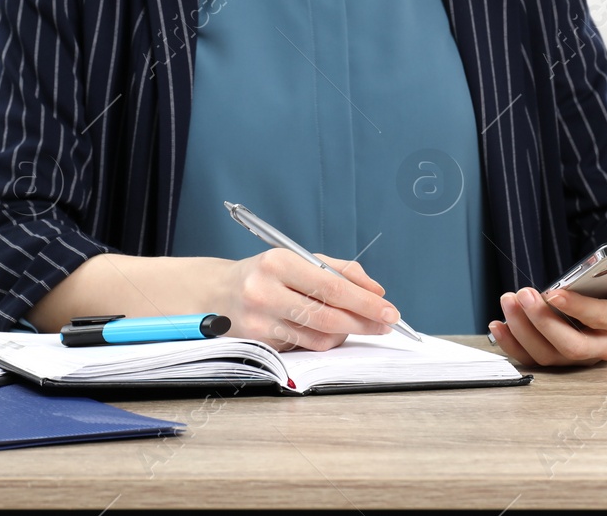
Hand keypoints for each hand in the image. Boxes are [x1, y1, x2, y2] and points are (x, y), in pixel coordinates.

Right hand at [215, 249, 399, 350]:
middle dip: (363, 322)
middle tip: (385, 323)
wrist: (217, 292)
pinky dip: (323, 340)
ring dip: (345, 333)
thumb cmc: (265, 273)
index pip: (331, 286)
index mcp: (278, 263)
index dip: (365, 301)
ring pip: (318, 337)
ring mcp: (259, 321)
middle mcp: (265, 292)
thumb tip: (376, 291)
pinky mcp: (258, 343)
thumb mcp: (297, 259)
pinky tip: (328, 330)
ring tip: (357, 324)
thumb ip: (339, 271)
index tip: (389, 310)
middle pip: (328, 316)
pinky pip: (304, 346)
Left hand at [487, 252, 606, 366]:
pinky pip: (532, 358)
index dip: (577, 308)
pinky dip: (512, 344)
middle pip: (570, 345)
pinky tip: (498, 323)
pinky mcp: (558, 357)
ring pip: (548, 354)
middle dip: (543, 321)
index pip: (600, 320)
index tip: (553, 291)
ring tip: (509, 300)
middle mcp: (602, 347)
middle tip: (522, 294)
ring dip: (523, 330)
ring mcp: (578, 356)